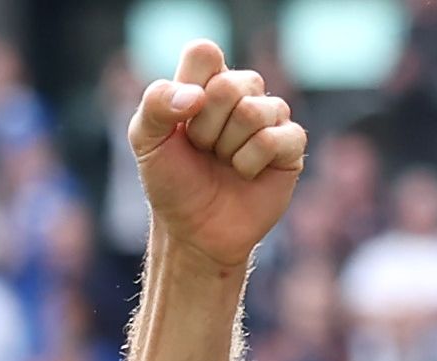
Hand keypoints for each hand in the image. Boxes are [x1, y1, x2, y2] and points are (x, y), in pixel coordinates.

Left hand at [130, 42, 306, 271]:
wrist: (194, 231)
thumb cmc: (171, 182)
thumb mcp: (146, 142)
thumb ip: (155, 105)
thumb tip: (195, 95)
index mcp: (206, 82)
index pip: (204, 52)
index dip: (190, 85)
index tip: (180, 119)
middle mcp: (242, 93)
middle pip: (230, 84)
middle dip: (205, 127)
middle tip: (202, 149)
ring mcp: (270, 117)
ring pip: (253, 111)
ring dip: (228, 147)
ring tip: (223, 162)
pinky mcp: (291, 145)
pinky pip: (276, 138)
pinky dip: (250, 163)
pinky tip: (245, 174)